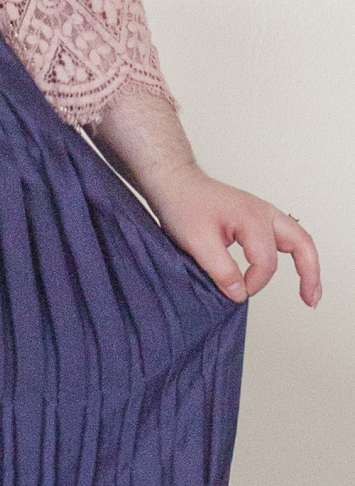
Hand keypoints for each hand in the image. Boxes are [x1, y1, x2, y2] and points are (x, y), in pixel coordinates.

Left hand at [142, 166, 320, 307]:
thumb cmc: (183, 206)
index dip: (253, 282)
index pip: (265, 261)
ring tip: (310, 292)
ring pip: (299, 239)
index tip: (235, 292)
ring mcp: (264, 214)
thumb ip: (220, 269)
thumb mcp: (196, 242)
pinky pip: (287, 237)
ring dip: (308, 265)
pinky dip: (296, 255)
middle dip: (310, 274)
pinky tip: (295, 270)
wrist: (175, 184)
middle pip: (302, 243)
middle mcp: (264, 213)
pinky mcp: (258, 219)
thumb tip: (240, 292)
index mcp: (251, 217)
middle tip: (309, 301)